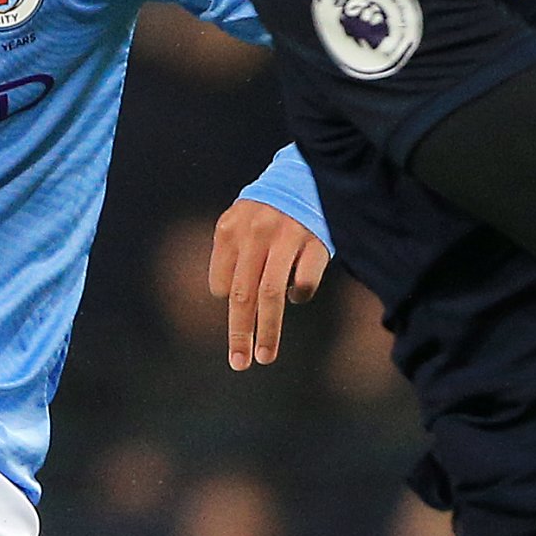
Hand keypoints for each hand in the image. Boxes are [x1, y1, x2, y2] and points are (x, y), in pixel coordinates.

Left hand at [211, 198, 333, 369]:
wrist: (309, 172)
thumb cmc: (269, 209)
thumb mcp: (240, 220)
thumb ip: (231, 253)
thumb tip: (228, 298)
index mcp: (230, 228)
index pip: (221, 284)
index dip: (229, 302)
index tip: (241, 313)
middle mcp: (255, 232)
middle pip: (242, 295)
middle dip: (240, 333)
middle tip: (239, 362)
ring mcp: (286, 237)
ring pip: (271, 295)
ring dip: (267, 331)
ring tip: (264, 356)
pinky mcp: (315, 242)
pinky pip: (303, 283)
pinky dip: (298, 296)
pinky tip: (296, 297)